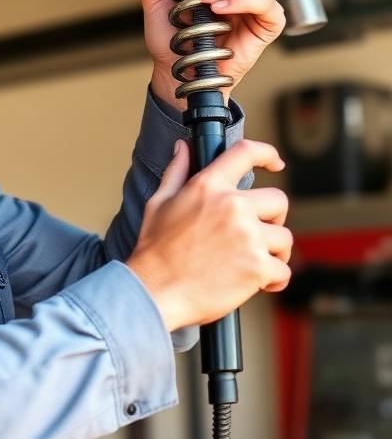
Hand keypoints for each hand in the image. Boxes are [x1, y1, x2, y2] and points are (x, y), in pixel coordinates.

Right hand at [126, 139, 291, 331]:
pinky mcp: (257, 267)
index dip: (267, 153)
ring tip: (251, 262)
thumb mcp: (160, 202)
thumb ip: (176, 171)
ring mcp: (247, 236)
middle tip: (257, 233)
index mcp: (208, 186)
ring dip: (273, 252)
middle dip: (272, 217)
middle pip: (278, 200)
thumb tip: (182, 148)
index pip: (245, 153)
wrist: (155, 290)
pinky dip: (273, 280)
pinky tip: (255, 283)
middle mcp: (232, 206)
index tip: (275, 163)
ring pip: (284, 238)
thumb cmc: (155, 250)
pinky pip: (283, 271)